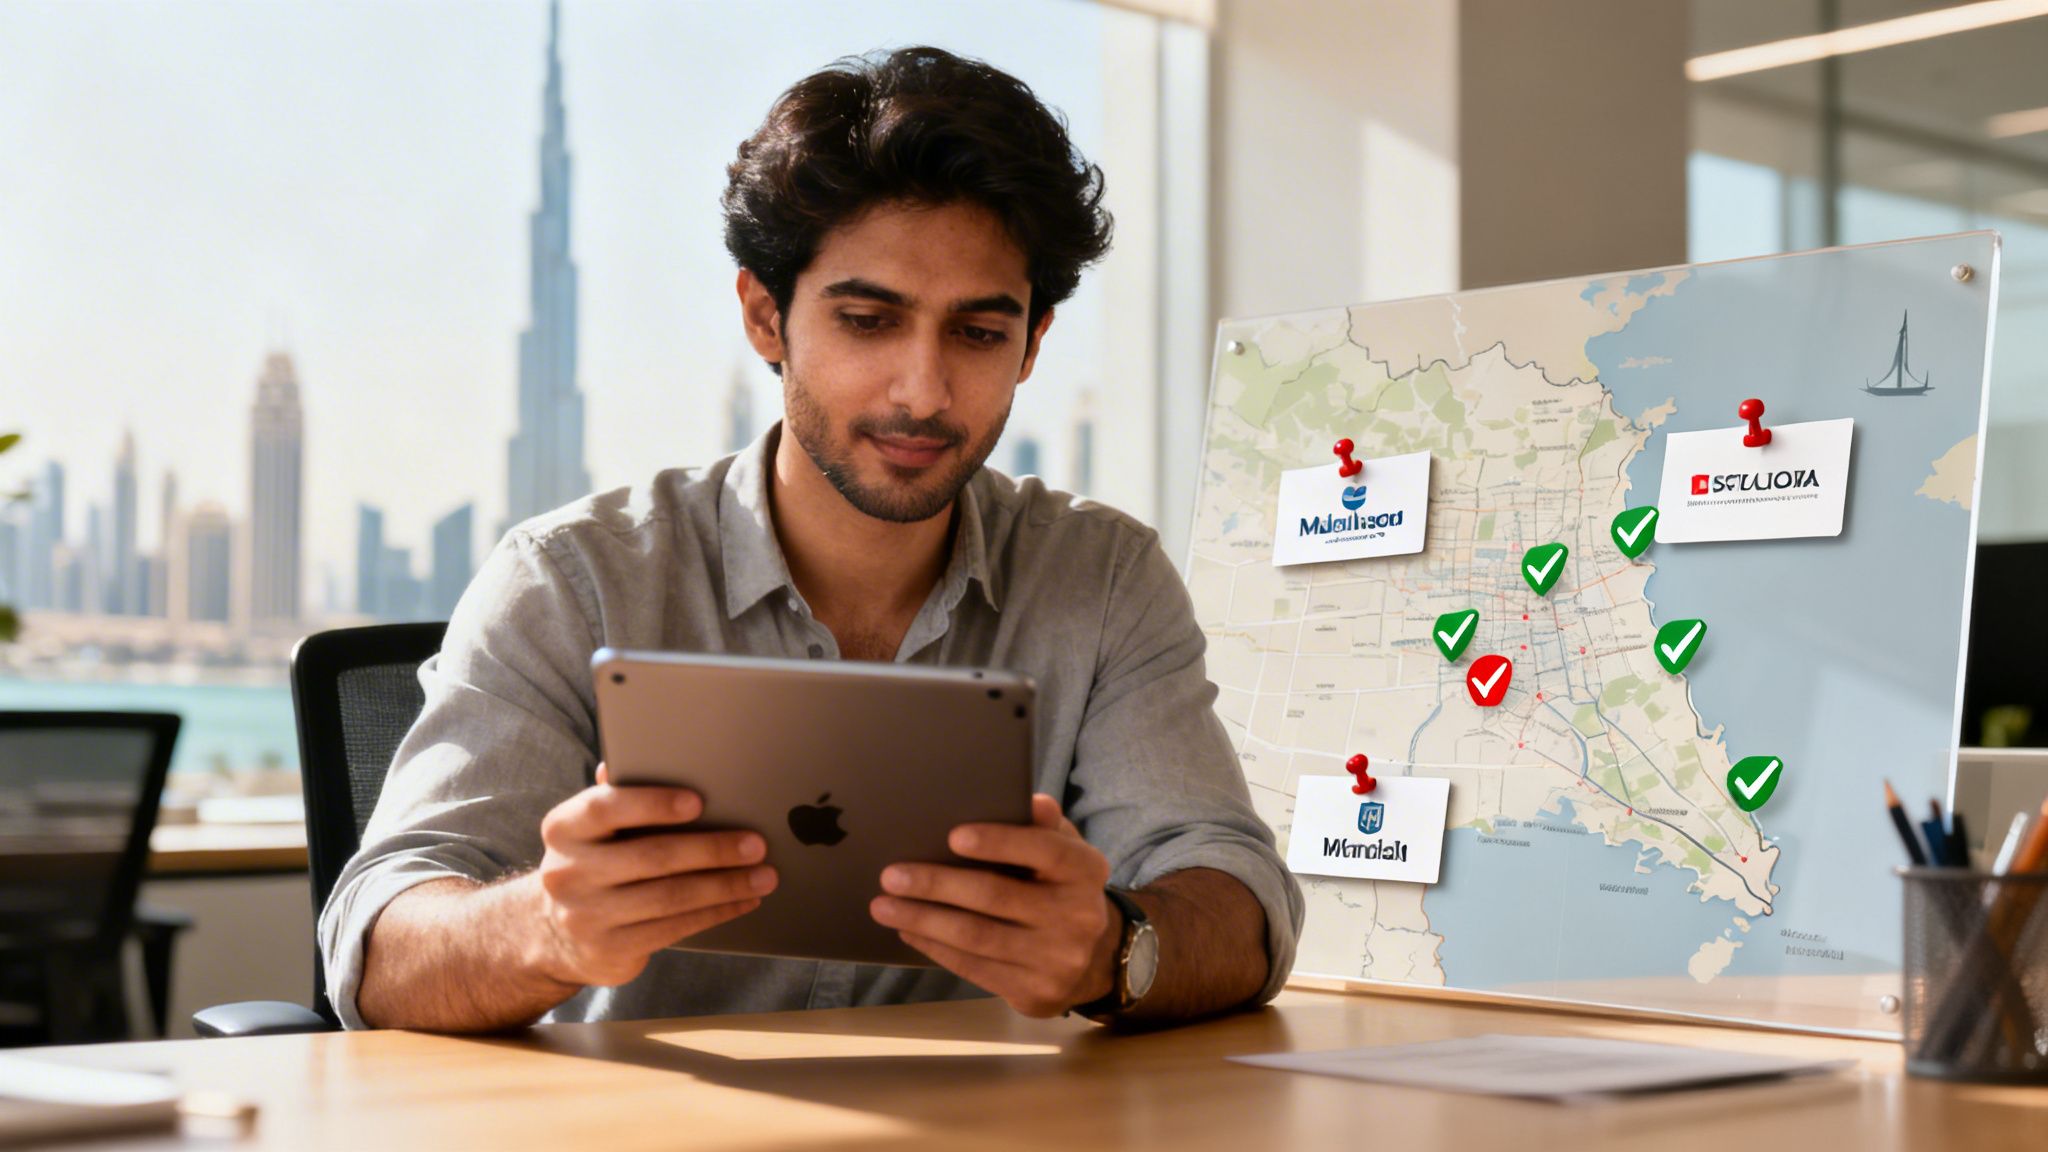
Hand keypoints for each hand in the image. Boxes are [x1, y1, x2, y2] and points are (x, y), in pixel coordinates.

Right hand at [527, 762, 776, 987]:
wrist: (557, 933)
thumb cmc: (594, 862)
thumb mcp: (594, 829)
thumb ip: (619, 795)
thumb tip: (654, 755)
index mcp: (563, 828)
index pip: (606, 808)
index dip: (653, 803)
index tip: (699, 802)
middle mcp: (567, 872)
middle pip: (652, 856)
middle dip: (712, 849)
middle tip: (756, 844)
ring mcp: (586, 916)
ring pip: (670, 897)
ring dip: (726, 885)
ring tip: (763, 876)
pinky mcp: (610, 950)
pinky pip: (675, 928)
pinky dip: (716, 912)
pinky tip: (743, 901)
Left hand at [870, 793, 1116, 1016]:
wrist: (1095, 959)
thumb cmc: (1061, 889)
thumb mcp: (1064, 851)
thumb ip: (1045, 827)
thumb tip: (1030, 802)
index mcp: (1085, 870)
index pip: (1042, 849)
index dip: (998, 842)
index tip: (953, 836)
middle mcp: (1077, 915)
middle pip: (996, 895)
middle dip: (938, 884)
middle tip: (892, 876)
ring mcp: (1057, 959)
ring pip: (977, 936)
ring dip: (923, 920)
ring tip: (884, 906)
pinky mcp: (1035, 993)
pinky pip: (975, 968)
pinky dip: (936, 948)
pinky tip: (909, 931)